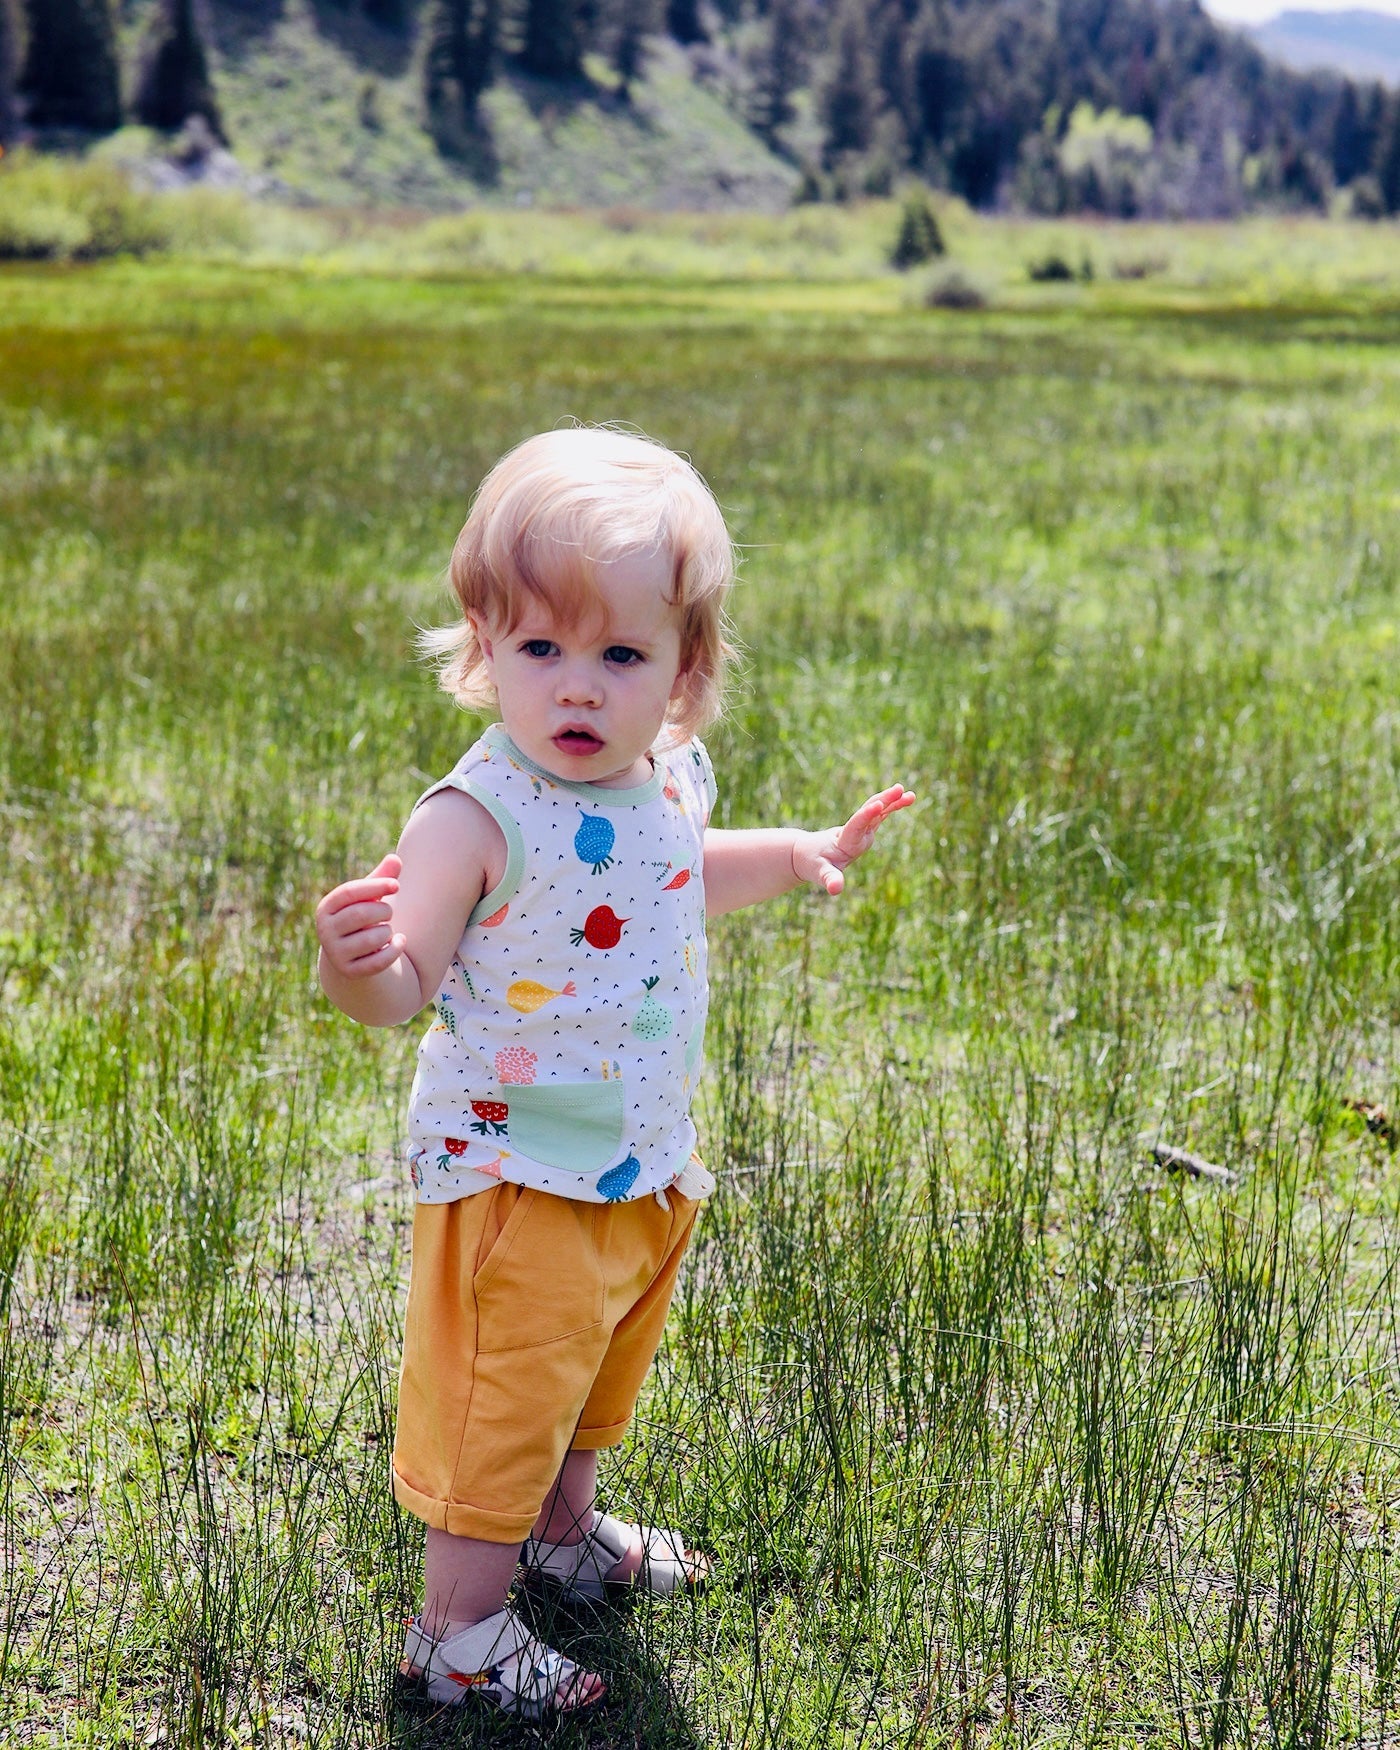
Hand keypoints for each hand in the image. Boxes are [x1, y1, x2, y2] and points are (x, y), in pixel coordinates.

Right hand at [315, 853, 407, 978]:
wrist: (352, 955)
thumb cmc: (363, 918)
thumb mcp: (369, 897)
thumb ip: (382, 878)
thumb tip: (395, 858)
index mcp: (326, 908)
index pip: (349, 891)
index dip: (375, 886)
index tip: (397, 885)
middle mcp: (325, 931)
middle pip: (361, 914)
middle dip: (384, 911)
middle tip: (389, 912)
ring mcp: (335, 953)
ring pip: (372, 938)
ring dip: (388, 932)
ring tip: (386, 931)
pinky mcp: (350, 972)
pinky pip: (379, 961)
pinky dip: (395, 949)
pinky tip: (400, 941)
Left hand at [792, 785, 915, 896]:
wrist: (807, 852)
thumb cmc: (814, 863)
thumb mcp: (820, 874)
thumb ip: (830, 879)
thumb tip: (835, 889)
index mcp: (845, 841)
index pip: (856, 826)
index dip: (866, 815)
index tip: (878, 804)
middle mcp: (854, 832)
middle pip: (869, 812)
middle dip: (884, 801)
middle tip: (899, 789)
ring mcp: (860, 829)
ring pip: (877, 811)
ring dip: (892, 801)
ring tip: (911, 794)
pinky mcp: (865, 828)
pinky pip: (881, 815)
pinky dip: (892, 806)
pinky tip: (906, 799)